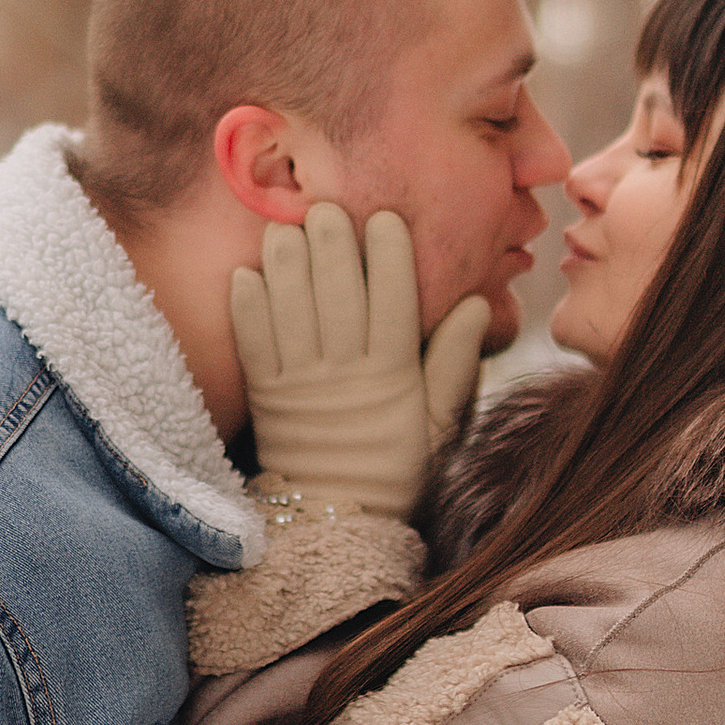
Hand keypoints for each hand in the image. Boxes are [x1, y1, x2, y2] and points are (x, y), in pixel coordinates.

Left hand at [232, 202, 489, 523]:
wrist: (337, 519)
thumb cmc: (396, 464)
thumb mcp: (440, 420)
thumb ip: (456, 361)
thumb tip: (478, 304)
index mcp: (393, 376)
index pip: (394, 302)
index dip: (389, 256)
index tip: (385, 218)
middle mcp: (346, 375)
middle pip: (338, 296)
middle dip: (331, 245)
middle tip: (324, 204)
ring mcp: (302, 385)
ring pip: (292, 311)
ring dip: (285, 264)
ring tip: (283, 226)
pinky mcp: (266, 398)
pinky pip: (253, 345)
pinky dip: (248, 308)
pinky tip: (246, 273)